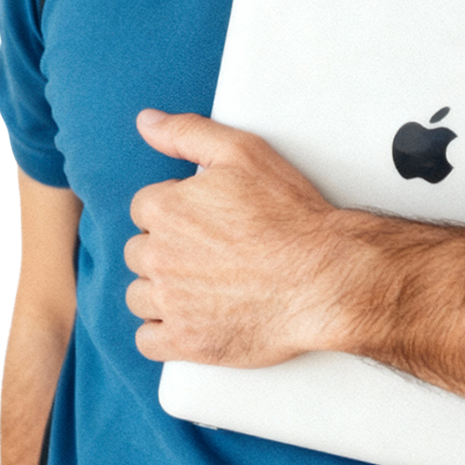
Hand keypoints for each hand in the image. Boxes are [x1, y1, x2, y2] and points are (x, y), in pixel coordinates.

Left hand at [125, 111, 363, 366]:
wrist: (325, 277)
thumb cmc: (291, 217)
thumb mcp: (243, 153)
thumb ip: (188, 133)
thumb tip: (148, 122)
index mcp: (166, 209)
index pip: (145, 209)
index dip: (176, 212)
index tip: (203, 221)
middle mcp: (159, 257)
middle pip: (139, 252)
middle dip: (167, 250)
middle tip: (209, 252)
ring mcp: (170, 302)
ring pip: (140, 296)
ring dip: (162, 291)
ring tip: (202, 286)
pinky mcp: (185, 342)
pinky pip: (148, 340)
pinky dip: (164, 332)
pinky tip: (190, 319)